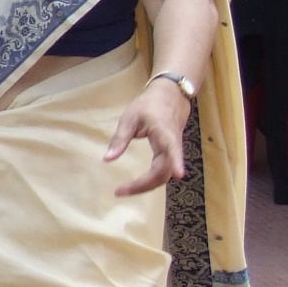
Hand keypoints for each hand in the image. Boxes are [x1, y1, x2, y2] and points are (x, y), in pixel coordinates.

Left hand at [106, 76, 194, 196]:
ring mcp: (173, 150)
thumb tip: (107, 160)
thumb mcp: (131, 117)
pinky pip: (162, 171)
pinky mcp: (170, 154)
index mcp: (165, 132)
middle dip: (143, 185)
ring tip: (125, 191)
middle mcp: (172, 144)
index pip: (173, 148)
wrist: (171, 95)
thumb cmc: (150, 104)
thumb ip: (120, 139)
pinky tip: (137, 184)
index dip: (177, 161)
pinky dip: (150, 181)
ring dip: (145, 186)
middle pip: (163, 172)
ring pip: (163, 175)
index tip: (180, 174)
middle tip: (119, 191)